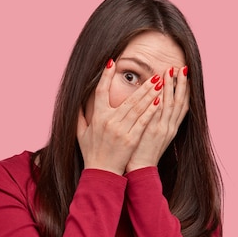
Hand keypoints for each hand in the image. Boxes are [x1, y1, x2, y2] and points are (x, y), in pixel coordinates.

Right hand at [77, 60, 163, 174]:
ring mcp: (121, 130)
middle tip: (153, 74)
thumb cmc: (91, 153)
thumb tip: (77, 102)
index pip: (100, 91)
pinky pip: (143, 122)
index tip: (111, 62)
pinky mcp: (131, 139)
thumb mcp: (80, 134)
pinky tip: (159, 101)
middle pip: (127, 98)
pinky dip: (150, 111)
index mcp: (97, 118)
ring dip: (150, 94)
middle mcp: (109, 122)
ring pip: (137, 108)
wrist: (101, 174)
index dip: (105, 76)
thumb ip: (79, 117)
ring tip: (160, 83)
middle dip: (142, 85)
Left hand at [125, 66, 189, 172]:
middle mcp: (170, 128)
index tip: (186, 76)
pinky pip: (158, 113)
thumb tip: (154, 107)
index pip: (182, 106)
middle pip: (179, 102)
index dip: (185, 90)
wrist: (141, 170)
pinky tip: (160, 89)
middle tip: (182, 68)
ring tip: (171, 72)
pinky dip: (161, 100)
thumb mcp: (154, 136)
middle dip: (181, 84)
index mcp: (171, 128)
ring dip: (171, 87)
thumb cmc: (143, 153)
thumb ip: (156, 121)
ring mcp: (162, 129)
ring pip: (170, 104)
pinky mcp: (153, 132)